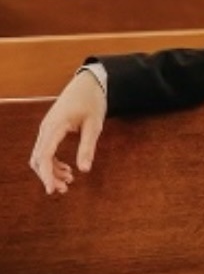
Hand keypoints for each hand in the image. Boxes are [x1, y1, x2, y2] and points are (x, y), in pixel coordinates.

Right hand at [28, 71, 106, 194]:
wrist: (88, 82)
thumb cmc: (92, 101)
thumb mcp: (94, 125)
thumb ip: (88, 147)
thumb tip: (84, 170)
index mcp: (55, 126)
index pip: (44, 156)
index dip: (47, 175)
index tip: (52, 190)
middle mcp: (46, 128)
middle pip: (39, 159)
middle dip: (49, 176)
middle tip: (65, 189)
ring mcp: (46, 128)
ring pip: (40, 155)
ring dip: (51, 171)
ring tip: (68, 181)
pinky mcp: (50, 128)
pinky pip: (45, 149)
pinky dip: (52, 162)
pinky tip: (67, 169)